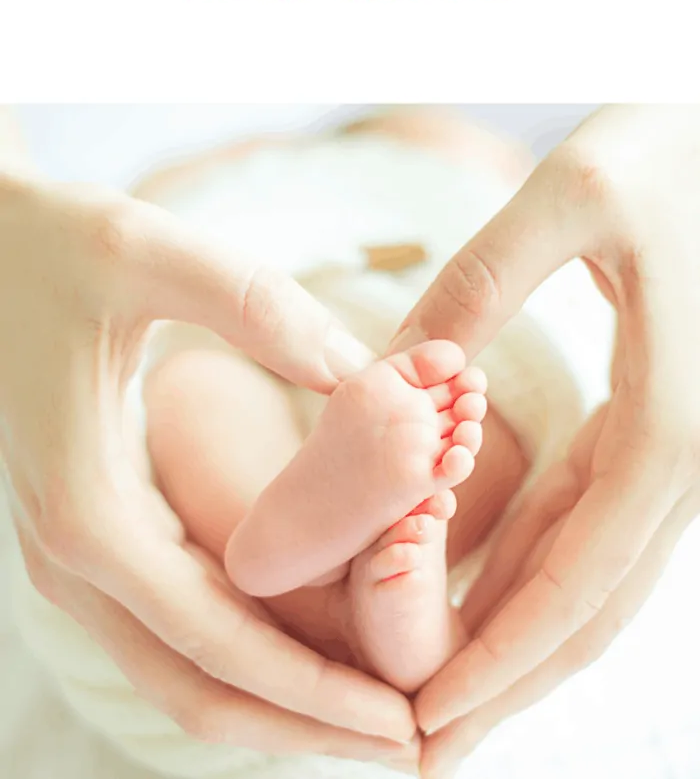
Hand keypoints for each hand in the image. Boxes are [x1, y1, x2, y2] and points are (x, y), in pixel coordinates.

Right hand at [0, 173, 416, 765]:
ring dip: (279, 699)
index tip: (401, 724)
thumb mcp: (150, 255)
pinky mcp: (95, 532)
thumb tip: (367, 377)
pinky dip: (247, 647)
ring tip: (376, 708)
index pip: (216, 642)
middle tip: (409, 744)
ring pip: (183, 668)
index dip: (313, 693)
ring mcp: (79, 553)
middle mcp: (77, 555)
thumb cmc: (55, 246)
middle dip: (304, 727)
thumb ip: (260, 310)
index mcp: (90, 510)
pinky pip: (175, 619)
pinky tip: (314, 636)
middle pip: (198, 689)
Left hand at [390, 106, 699, 776]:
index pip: (583, 574)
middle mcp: (685, 454)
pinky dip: (535, 564)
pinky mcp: (653, 422)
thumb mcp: (569, 196)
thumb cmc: (672, 152)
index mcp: (675, 419)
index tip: (430, 719)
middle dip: (510, 680)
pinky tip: (476, 585)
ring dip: (519, 636)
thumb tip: (391, 373)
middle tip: (425, 747)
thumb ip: (478, 283)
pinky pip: (592, 515)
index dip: (505, 656)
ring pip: (593, 570)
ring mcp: (673, 445)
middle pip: (593, 601)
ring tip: (443, 689)